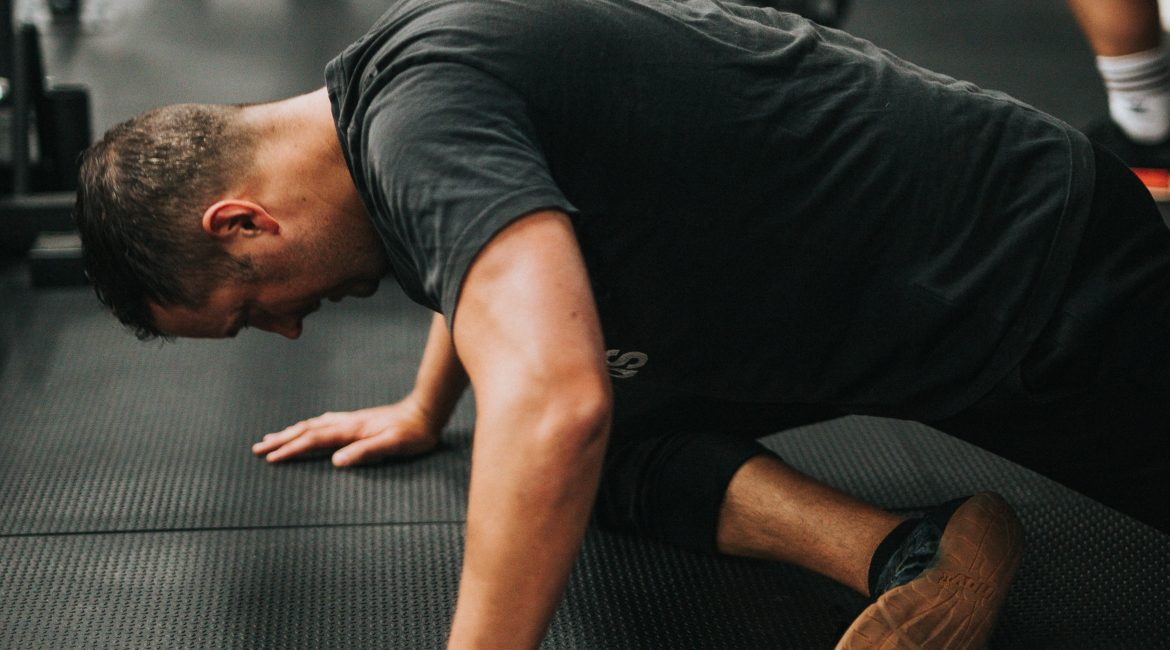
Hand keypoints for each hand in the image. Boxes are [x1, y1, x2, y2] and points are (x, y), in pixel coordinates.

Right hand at [252, 396, 441, 466]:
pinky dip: (306, 428)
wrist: (425, 412)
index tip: (270, 458)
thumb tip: (337, 461)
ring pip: (312, 426)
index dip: (291, 449)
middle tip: (257, 448)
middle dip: (281, 440)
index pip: (313, 440)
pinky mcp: (355, 422)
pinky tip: (305, 429)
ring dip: (290, 433)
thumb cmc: (413, 433)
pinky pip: (322, 424)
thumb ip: (366, 452)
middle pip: (306, 430)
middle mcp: (345, 422)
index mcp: (350, 430)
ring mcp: (349, 420)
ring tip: (271, 438)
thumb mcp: (393, 445)